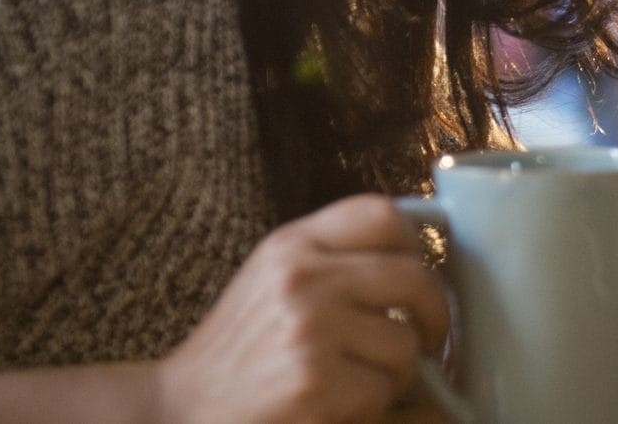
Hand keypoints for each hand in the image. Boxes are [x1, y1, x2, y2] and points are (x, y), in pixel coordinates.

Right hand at [152, 194, 448, 423]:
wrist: (182, 410)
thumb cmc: (240, 351)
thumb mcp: (274, 280)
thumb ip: (332, 258)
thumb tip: (417, 257)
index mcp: (292, 243)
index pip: (382, 213)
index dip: (417, 244)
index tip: (420, 272)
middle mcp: (302, 277)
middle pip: (415, 277)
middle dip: (436, 314)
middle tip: (430, 337)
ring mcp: (309, 327)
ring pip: (407, 342)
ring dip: (399, 370)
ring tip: (364, 378)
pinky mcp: (315, 380)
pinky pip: (385, 388)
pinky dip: (374, 403)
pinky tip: (342, 403)